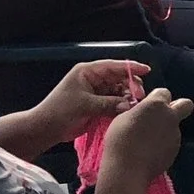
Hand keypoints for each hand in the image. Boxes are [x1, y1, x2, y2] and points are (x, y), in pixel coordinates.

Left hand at [31, 60, 150, 144]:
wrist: (46, 128)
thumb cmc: (60, 111)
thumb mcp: (85, 105)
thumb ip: (108, 103)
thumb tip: (129, 105)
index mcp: (88, 72)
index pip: (113, 66)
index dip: (131, 67)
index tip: (147, 70)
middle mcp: (94, 80)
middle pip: (119, 78)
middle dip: (131, 86)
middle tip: (139, 97)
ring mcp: (96, 93)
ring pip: (119, 91)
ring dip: (128, 98)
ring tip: (134, 106)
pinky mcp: (97, 105)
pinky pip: (115, 103)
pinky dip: (122, 107)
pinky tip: (128, 112)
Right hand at [101, 87, 193, 181]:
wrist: (128, 169)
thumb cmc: (120, 140)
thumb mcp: (123, 118)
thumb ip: (139, 111)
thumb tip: (143, 112)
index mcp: (156, 105)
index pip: (164, 92)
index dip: (157, 98)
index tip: (147, 106)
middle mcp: (170, 117)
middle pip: (186, 104)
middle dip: (178, 107)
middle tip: (163, 116)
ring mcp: (175, 135)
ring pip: (175, 127)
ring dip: (165, 130)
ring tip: (146, 141)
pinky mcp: (176, 151)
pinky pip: (170, 143)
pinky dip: (163, 145)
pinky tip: (149, 152)